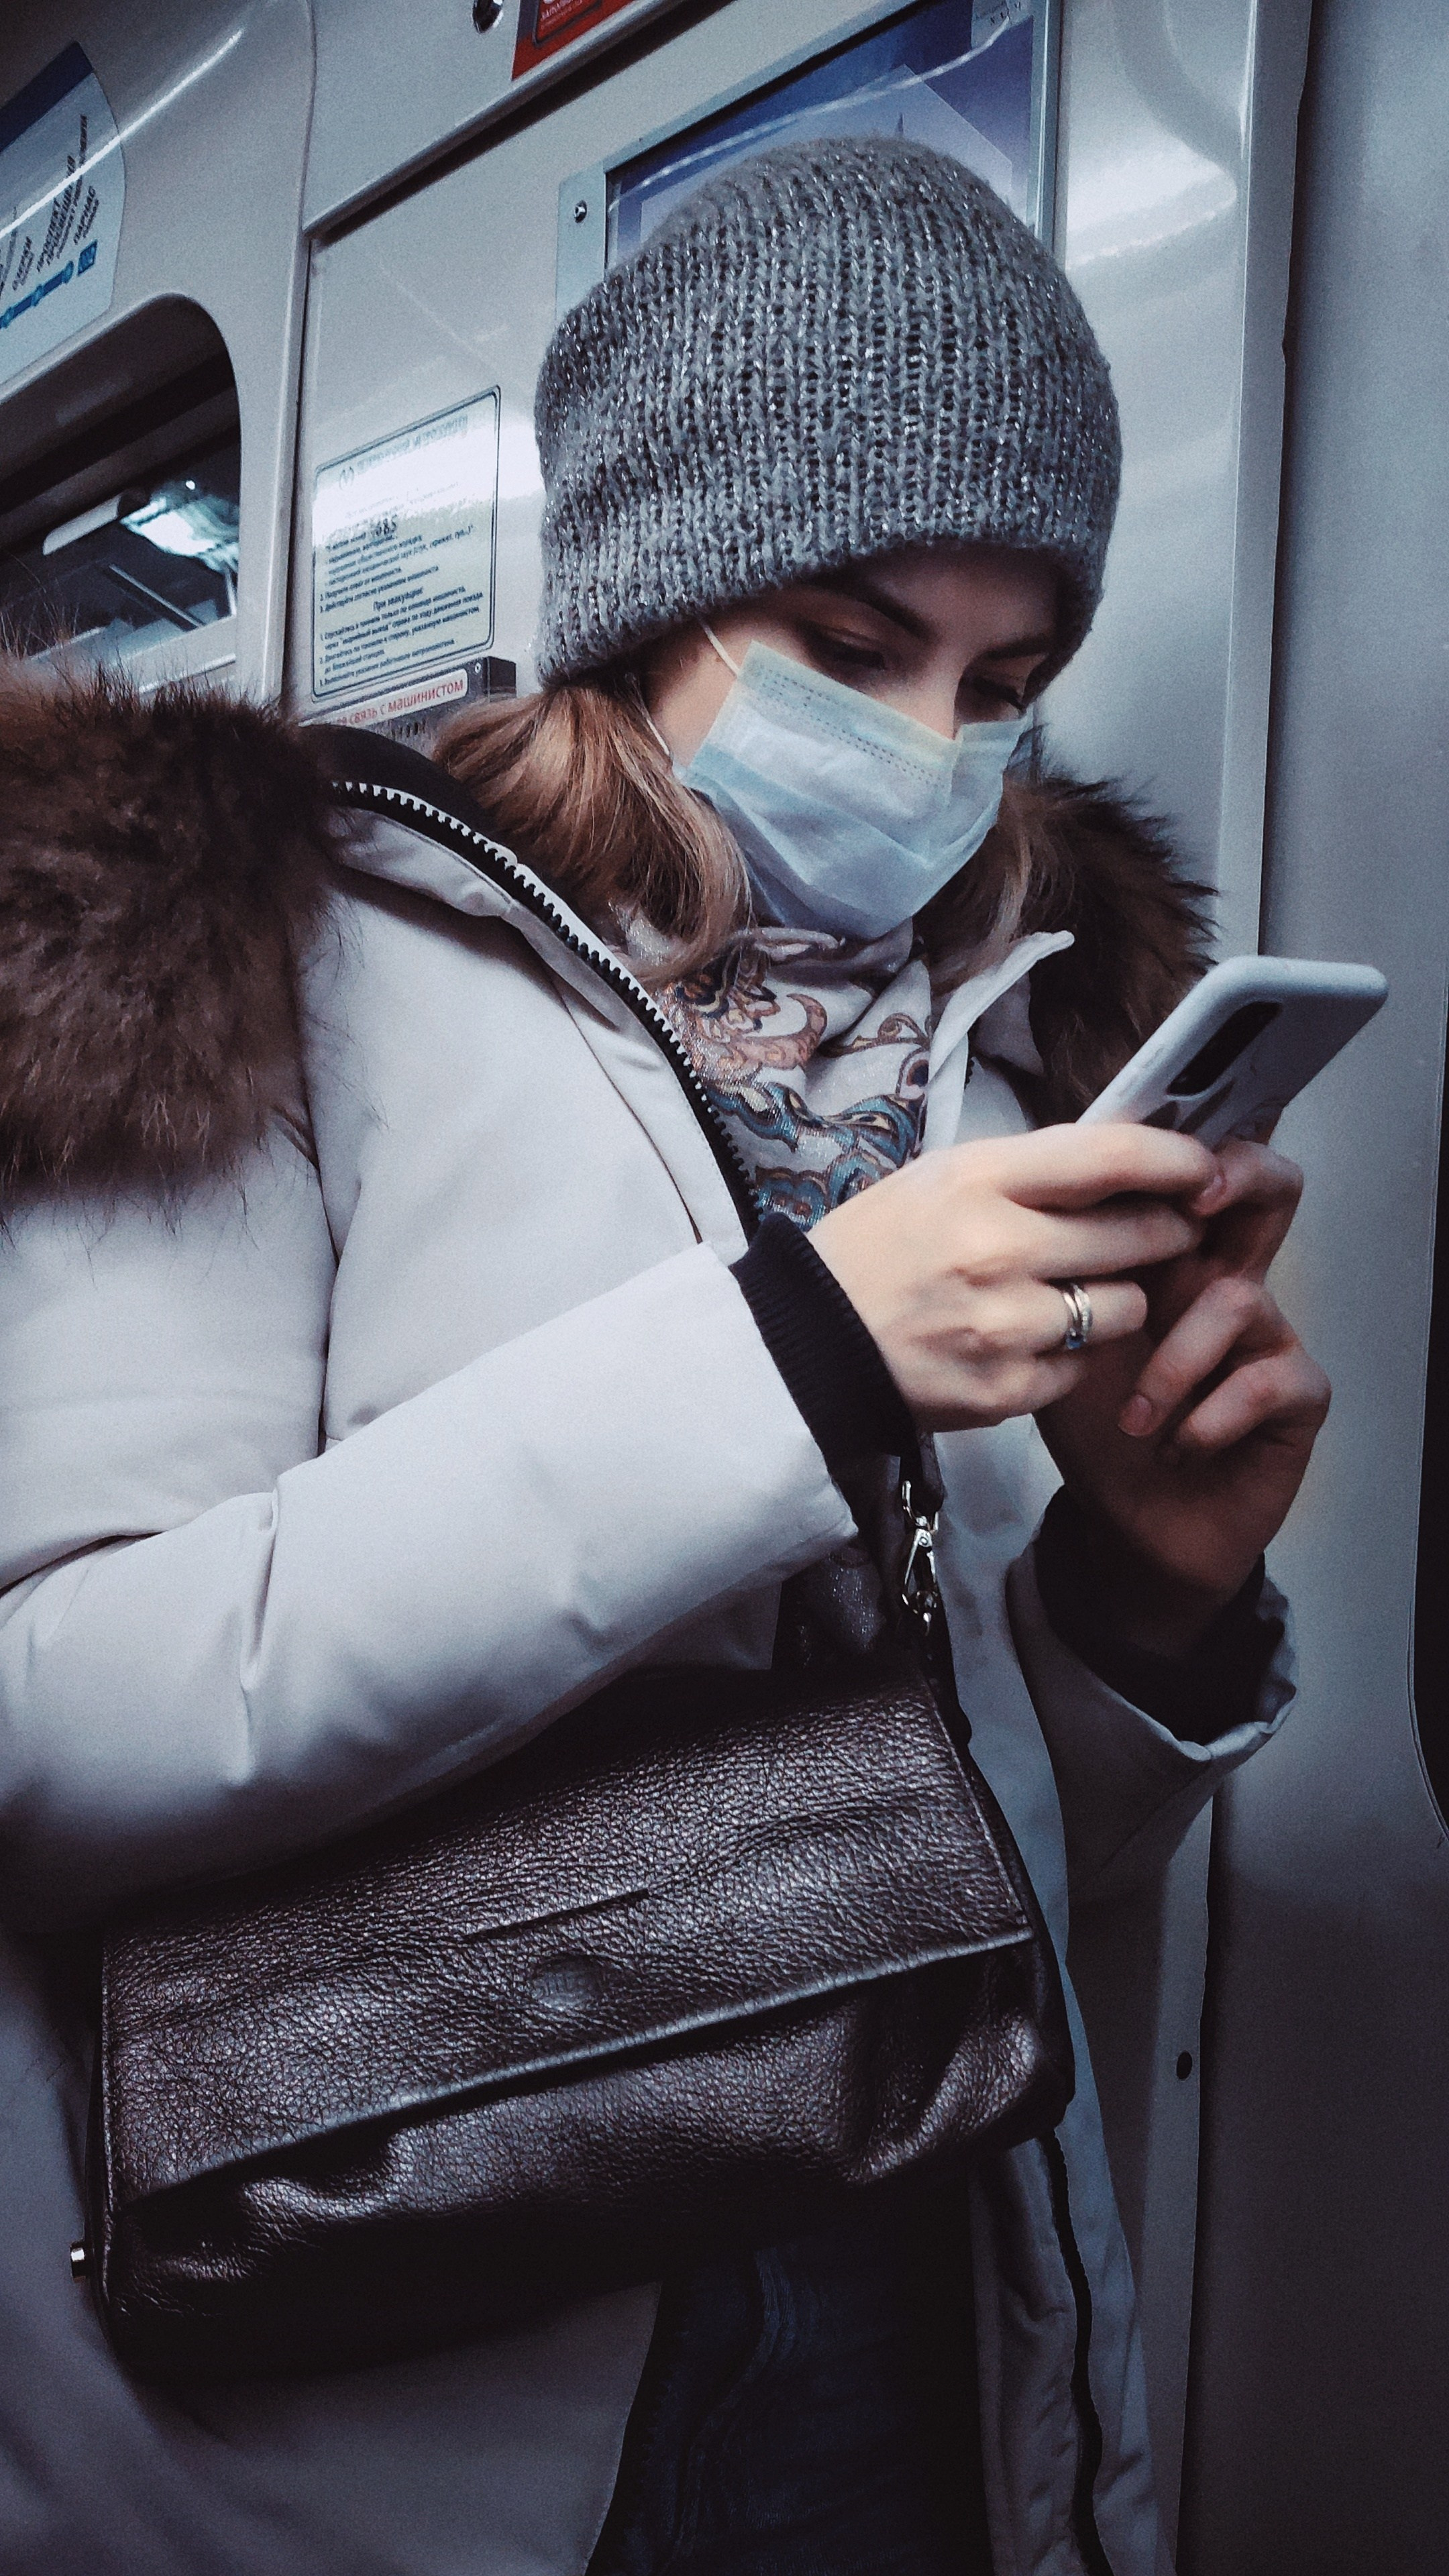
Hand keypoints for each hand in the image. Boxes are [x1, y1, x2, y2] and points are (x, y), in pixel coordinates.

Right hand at [810, 1123, 1215, 1433]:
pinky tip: (1033, 1341)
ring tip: (1079, 1294)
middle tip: (1164, 1231)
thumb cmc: (877, 1249)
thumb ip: (1031, 1171)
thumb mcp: (942, 1178)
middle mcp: (999, 1250)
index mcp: (980, 1180)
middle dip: (1165, 1232)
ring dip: (1119, 1299)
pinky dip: (1073, 1355)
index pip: (1111, 1157)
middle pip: (1138, 1235)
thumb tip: (1126, 1159)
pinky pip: (1083, 1367)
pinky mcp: (1006, 1391)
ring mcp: (1006, 1326)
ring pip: (1125, 1308)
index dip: (1176, 1159)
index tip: (1203, 1167)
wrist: (806, 1342)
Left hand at [1037, 1139, 1330, 1650]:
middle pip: (1268, 1193)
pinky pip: (1271, 1378)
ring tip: (1136, 1419)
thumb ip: (1054, 1273)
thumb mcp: (1052, 1340)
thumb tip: (1029, 1205)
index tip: (1141, 1154)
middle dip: (1237, 1182)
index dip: (1182, 1147)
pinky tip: (1177, 1443)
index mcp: (1167, 1257)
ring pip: (1242, 1297)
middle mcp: (1223, 1282)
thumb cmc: (1088, 1424)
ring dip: (1177, 1360)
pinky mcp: (1291, 1398)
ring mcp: (1265, 1338)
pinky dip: (1214, 1412)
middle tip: (1195, 1204)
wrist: (1121, 1521)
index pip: (1193, 1172)